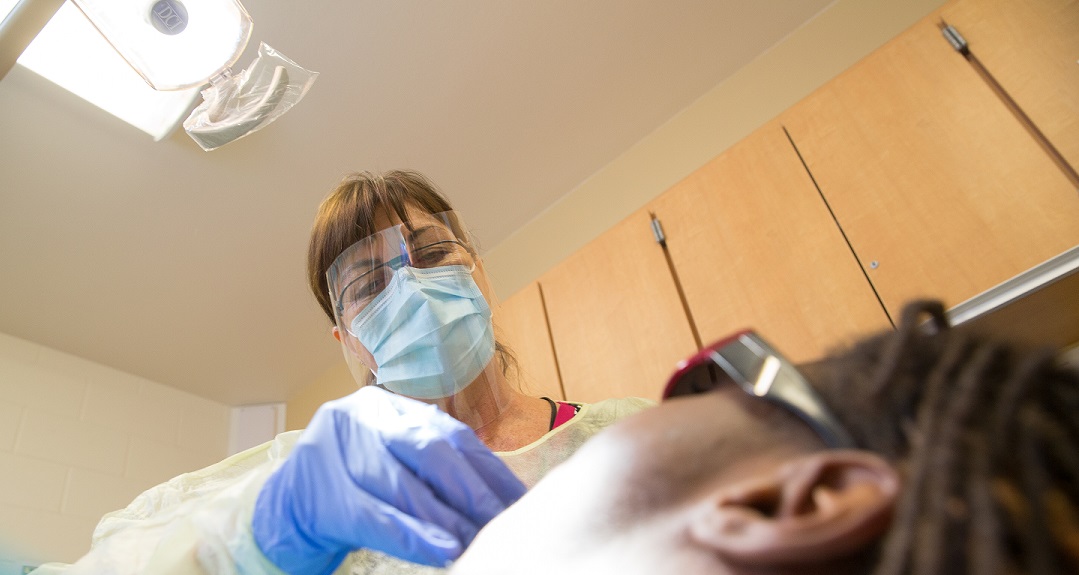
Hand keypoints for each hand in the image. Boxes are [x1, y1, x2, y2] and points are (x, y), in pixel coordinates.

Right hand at [252, 386, 526, 573]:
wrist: (281, 511)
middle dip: (471, 490)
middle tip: (503, 521)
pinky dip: (413, 536)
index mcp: (386, 406)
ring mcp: (335, 452)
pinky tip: (441, 551)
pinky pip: (375, 517)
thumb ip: (433, 463)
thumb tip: (501, 494)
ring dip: (447, 519)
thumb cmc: (350, 486)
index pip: (449, 433)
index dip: (487, 467)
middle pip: (428, 451)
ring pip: (403, 486)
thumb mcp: (390, 459)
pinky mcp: (320, 494)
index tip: (517, 498)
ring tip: (478, 540)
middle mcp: (360, 418)